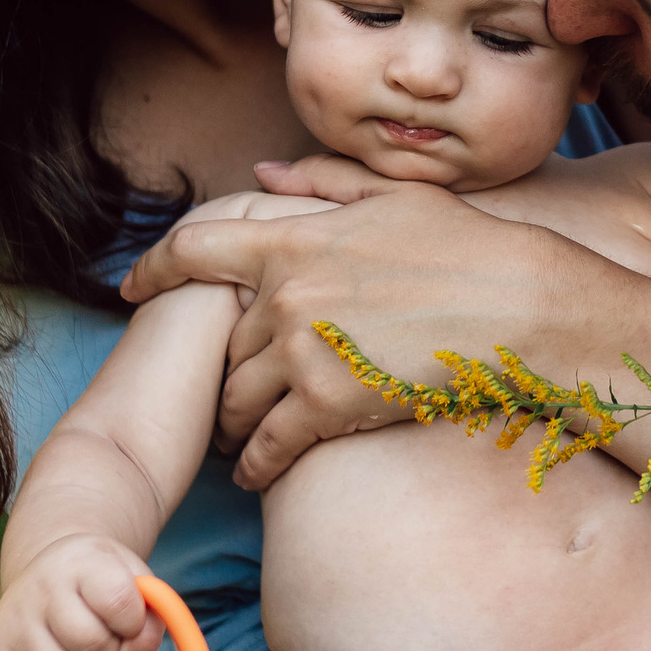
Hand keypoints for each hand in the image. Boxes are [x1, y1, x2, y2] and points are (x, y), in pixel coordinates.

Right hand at [0, 534, 164, 650]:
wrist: (51, 569)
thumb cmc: (102, 584)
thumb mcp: (136, 587)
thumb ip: (149, 624)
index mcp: (82, 560)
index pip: (118, 602)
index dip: (133, 622)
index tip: (126, 617)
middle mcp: (40, 585)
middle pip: (92, 644)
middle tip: (101, 637)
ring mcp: (13, 618)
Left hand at [121, 161, 572, 489]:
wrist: (520, 308)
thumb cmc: (468, 246)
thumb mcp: (394, 197)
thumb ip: (320, 184)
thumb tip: (262, 175)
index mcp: (293, 240)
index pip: (193, 251)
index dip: (152, 270)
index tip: (131, 288)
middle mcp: (285, 296)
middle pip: (219, 343)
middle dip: (217, 370)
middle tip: (218, 393)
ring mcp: (303, 352)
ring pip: (235, 398)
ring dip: (231, 422)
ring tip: (235, 438)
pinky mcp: (327, 405)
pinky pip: (268, 445)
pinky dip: (256, 465)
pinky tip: (256, 474)